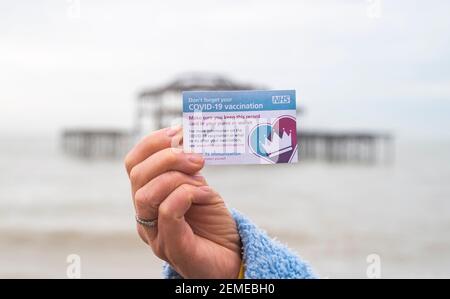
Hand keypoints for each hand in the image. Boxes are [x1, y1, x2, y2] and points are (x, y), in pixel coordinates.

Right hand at [124, 126, 241, 277]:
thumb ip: (188, 170)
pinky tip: (206, 196)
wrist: (233, 258)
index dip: (152, 143)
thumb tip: (185, 139)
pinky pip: (167, 211)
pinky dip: (188, 194)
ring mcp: (155, 234)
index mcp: (149, 199)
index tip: (178, 131)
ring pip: (146, 194)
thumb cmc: (215, 224)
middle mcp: (145, 216)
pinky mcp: (171, 246)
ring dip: (177, 177)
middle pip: (136, 175)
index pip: (133, 164)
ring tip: (202, 180)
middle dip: (167, 157)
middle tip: (197, 157)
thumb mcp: (200, 188)